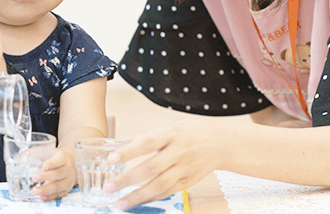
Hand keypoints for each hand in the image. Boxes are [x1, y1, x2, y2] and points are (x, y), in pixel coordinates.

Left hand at [31, 148, 76, 200]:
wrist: (69, 165)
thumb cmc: (56, 158)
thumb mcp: (49, 152)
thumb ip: (39, 153)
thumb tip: (28, 154)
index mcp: (64, 158)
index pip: (59, 160)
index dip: (52, 163)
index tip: (44, 166)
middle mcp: (68, 169)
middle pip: (58, 174)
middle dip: (45, 177)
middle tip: (34, 177)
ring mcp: (68, 180)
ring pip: (58, 186)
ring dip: (46, 189)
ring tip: (35, 190)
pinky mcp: (66, 190)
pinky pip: (58, 195)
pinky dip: (50, 197)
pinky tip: (42, 197)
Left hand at [102, 119, 225, 209]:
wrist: (221, 143)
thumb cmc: (191, 132)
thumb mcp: (168, 127)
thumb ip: (144, 137)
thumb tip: (119, 143)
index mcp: (170, 134)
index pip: (147, 143)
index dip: (129, 151)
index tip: (111, 159)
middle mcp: (178, 152)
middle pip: (151, 167)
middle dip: (128, 179)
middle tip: (109, 187)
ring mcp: (184, 169)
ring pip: (159, 185)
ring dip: (138, 196)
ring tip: (120, 203)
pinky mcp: (188, 182)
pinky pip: (167, 192)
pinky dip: (151, 198)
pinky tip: (137, 202)